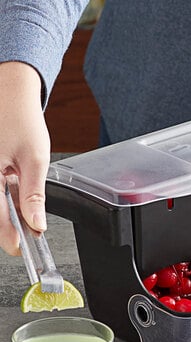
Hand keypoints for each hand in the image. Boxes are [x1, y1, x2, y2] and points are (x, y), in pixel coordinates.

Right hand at [0, 62, 49, 255]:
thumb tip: (36, 223)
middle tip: (24, 236)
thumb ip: (33, 193)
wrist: (8, 93)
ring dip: (5, 212)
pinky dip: (2, 197)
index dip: (8, 236)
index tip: (20, 248)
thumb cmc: (20, 119)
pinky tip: (14, 199)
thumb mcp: (34, 158)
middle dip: (6, 225)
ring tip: (23, 215)